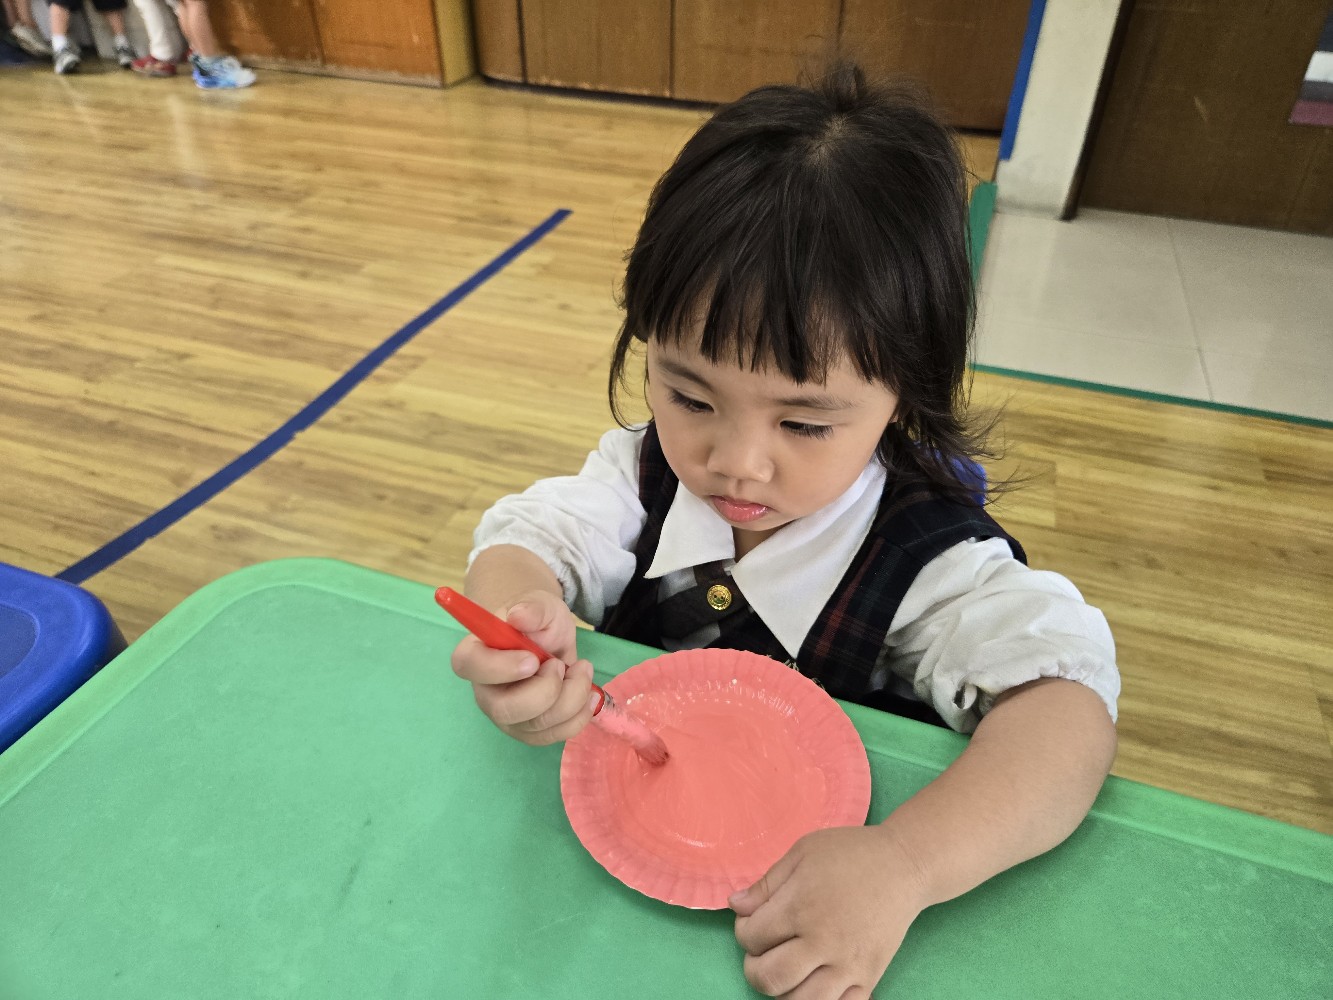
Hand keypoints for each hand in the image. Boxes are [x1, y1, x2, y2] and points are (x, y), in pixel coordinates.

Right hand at [449, 590, 597, 744]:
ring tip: (582, 669)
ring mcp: (507, 716)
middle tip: (561, 664)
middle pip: (504, 709)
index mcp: (476, 654)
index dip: (499, 668)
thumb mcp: (541, 605)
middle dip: (546, 690)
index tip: (533, 659)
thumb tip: (518, 615)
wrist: (552, 641)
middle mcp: (486, 691)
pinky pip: (555, 735)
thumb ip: (532, 608)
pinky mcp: (530, 731)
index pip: (469, 666)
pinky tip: (588, 693)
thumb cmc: (538, 623)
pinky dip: (580, 714)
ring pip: (537, 725)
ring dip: (572, 697)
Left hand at [729, 825, 927, 998]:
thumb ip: (766, 882)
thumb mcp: (803, 852)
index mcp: (801, 906)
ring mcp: (848, 965)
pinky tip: (815, 984)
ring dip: (784, 991)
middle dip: (755, 968)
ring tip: (787, 971)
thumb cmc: (850, 853)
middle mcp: (823, 942)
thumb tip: (735, 906)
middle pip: (770, 978)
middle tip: (762, 952)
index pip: (752, 937)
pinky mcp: (869, 977)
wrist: (904, 866)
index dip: (743, 931)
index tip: (753, 922)